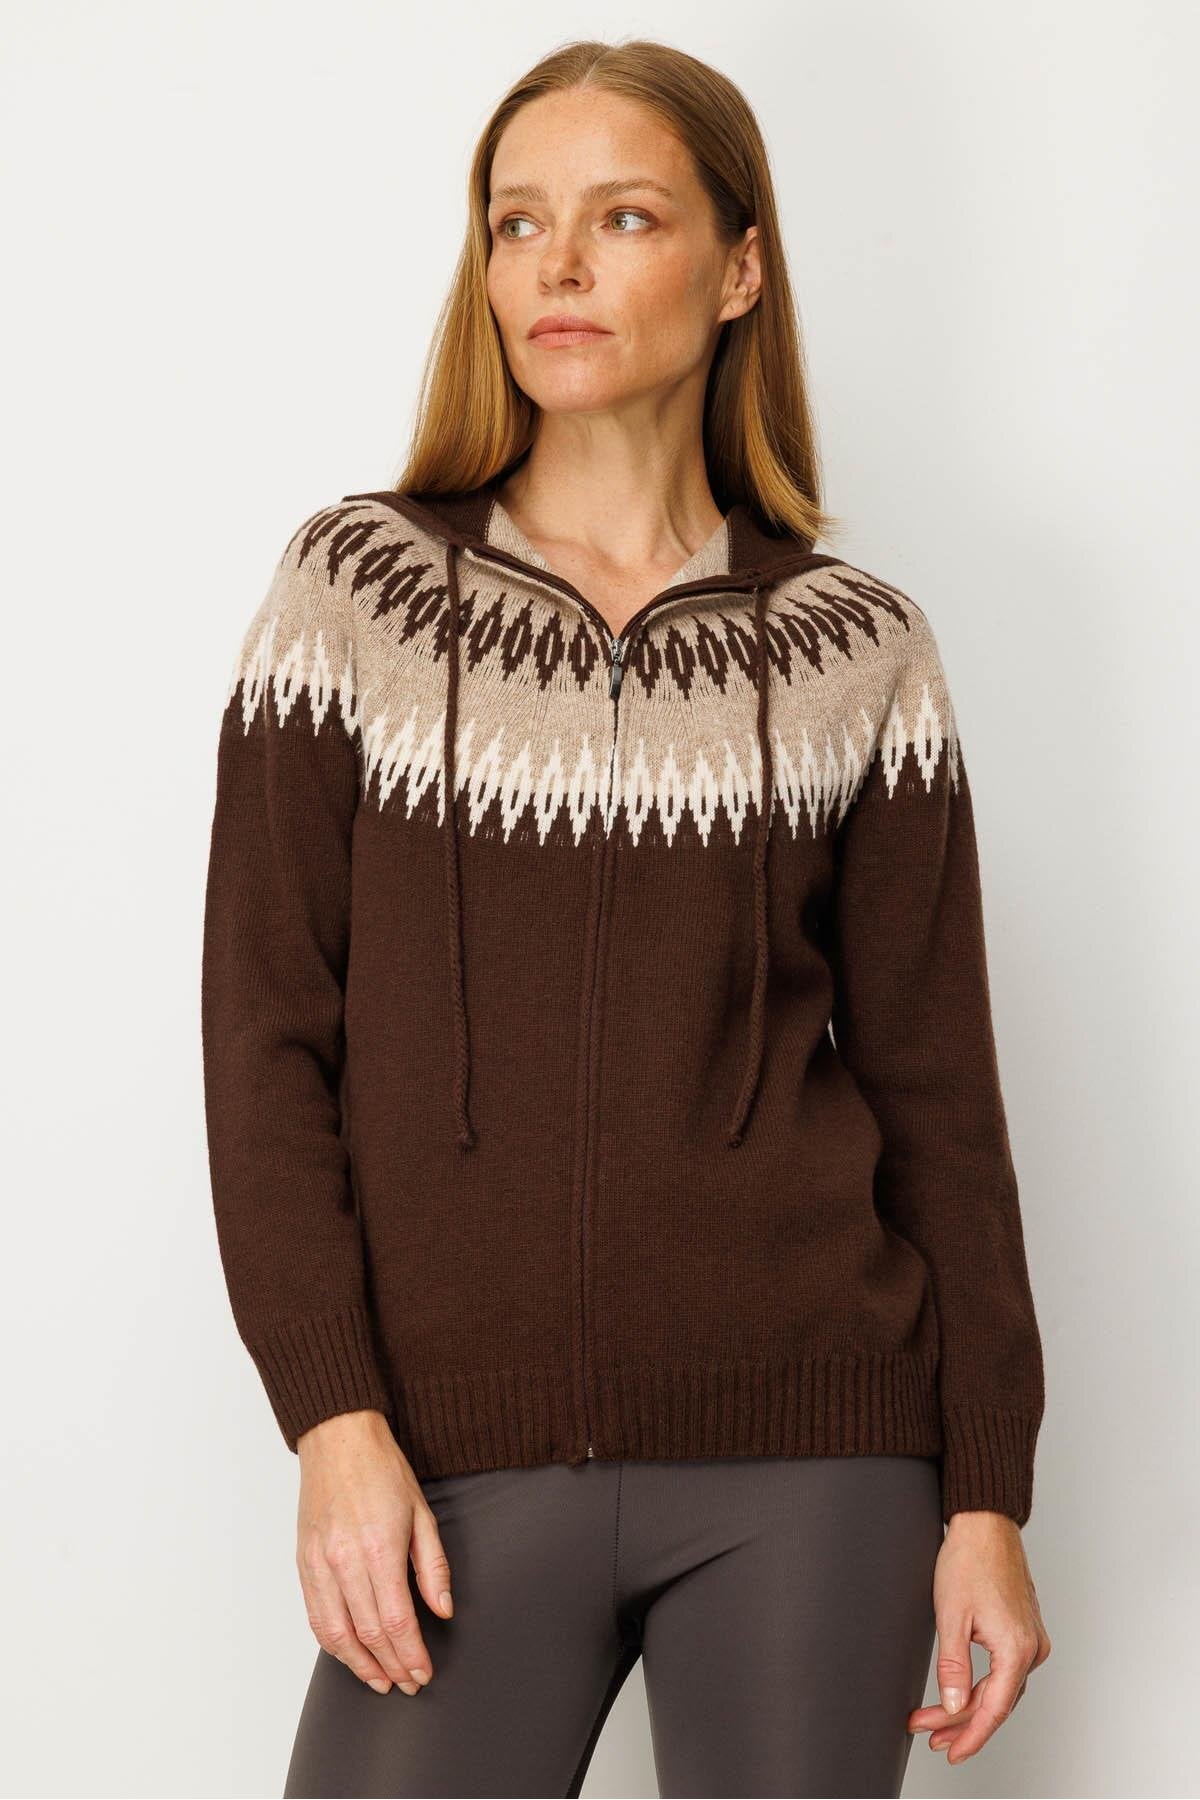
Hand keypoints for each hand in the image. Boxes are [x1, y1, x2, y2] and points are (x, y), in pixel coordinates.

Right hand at [295, 1409, 453, 1696]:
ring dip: (359, 1665)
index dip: (410, 1654)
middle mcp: (344, 1560)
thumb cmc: (382, 1470)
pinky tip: (350, 1654)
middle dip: (391, 1665)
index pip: (395, 1621)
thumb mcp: (422, 1513)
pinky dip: (333, 1643)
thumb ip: (433, 1566)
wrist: (338, 1438)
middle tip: (408, 1682)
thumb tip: (442, 1609)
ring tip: (380, 1680)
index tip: (423, 1672)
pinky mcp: (303, 1562)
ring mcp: (319, 1563)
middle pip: (367, 1634)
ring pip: (335, 1634)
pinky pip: (315, 1616)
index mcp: (378, 1547)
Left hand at [908, 1510, 1050, 1763]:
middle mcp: (1032, 1648)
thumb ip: (953, 1666)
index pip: (992, 1709)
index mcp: (1016, 1648)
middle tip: (930, 1737)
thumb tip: (952, 1707)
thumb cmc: (969, 1560)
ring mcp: (1032, 1639)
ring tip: (938, 1722)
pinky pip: (1007, 1672)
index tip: (948, 1751)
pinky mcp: (1026, 1630)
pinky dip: (983, 1686)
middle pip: (997, 1702)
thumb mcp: (951, 1616)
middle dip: (961, 1722)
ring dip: (971, 1706)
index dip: (968, 1736)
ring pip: (1002, 1689)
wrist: (986, 1524)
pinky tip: (962, 1694)